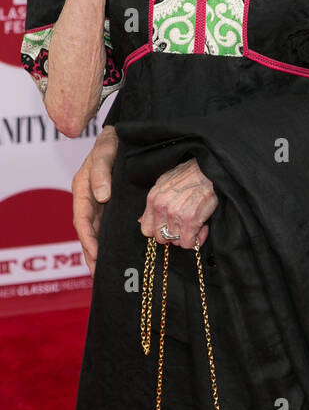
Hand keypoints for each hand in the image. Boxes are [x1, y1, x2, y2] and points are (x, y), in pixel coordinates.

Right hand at [72, 125, 118, 274]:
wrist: (126, 134)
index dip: (88, 240)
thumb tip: (102, 196)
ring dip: (101, 252)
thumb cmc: (112, 140)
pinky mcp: (112, 204)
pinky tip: (120, 253)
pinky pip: (110, 226)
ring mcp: (100, 202)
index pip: (82, 221)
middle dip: (92, 254)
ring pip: (99, 232)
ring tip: (107, 273)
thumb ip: (100, 172)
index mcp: (82, 189)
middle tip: (100, 276)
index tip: (96, 256)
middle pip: (88, 232)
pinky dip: (112, 240)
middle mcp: (89, 198)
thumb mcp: (105, 151)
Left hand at [139, 158, 217, 248]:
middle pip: (161, 238)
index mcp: (153, 198)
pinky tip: (201, 228)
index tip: (169, 227)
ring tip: (195, 223)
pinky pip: (188, 243)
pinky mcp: (190, 220)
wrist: (210, 168)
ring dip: (187, 236)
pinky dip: (196, 240)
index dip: (159, 230)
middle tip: (185, 226)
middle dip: (173, 235)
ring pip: (176, 241)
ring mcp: (175, 214)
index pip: (147, 229)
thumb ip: (154, 203)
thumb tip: (140, 220)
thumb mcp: (165, 183)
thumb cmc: (190, 174)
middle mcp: (161, 207)